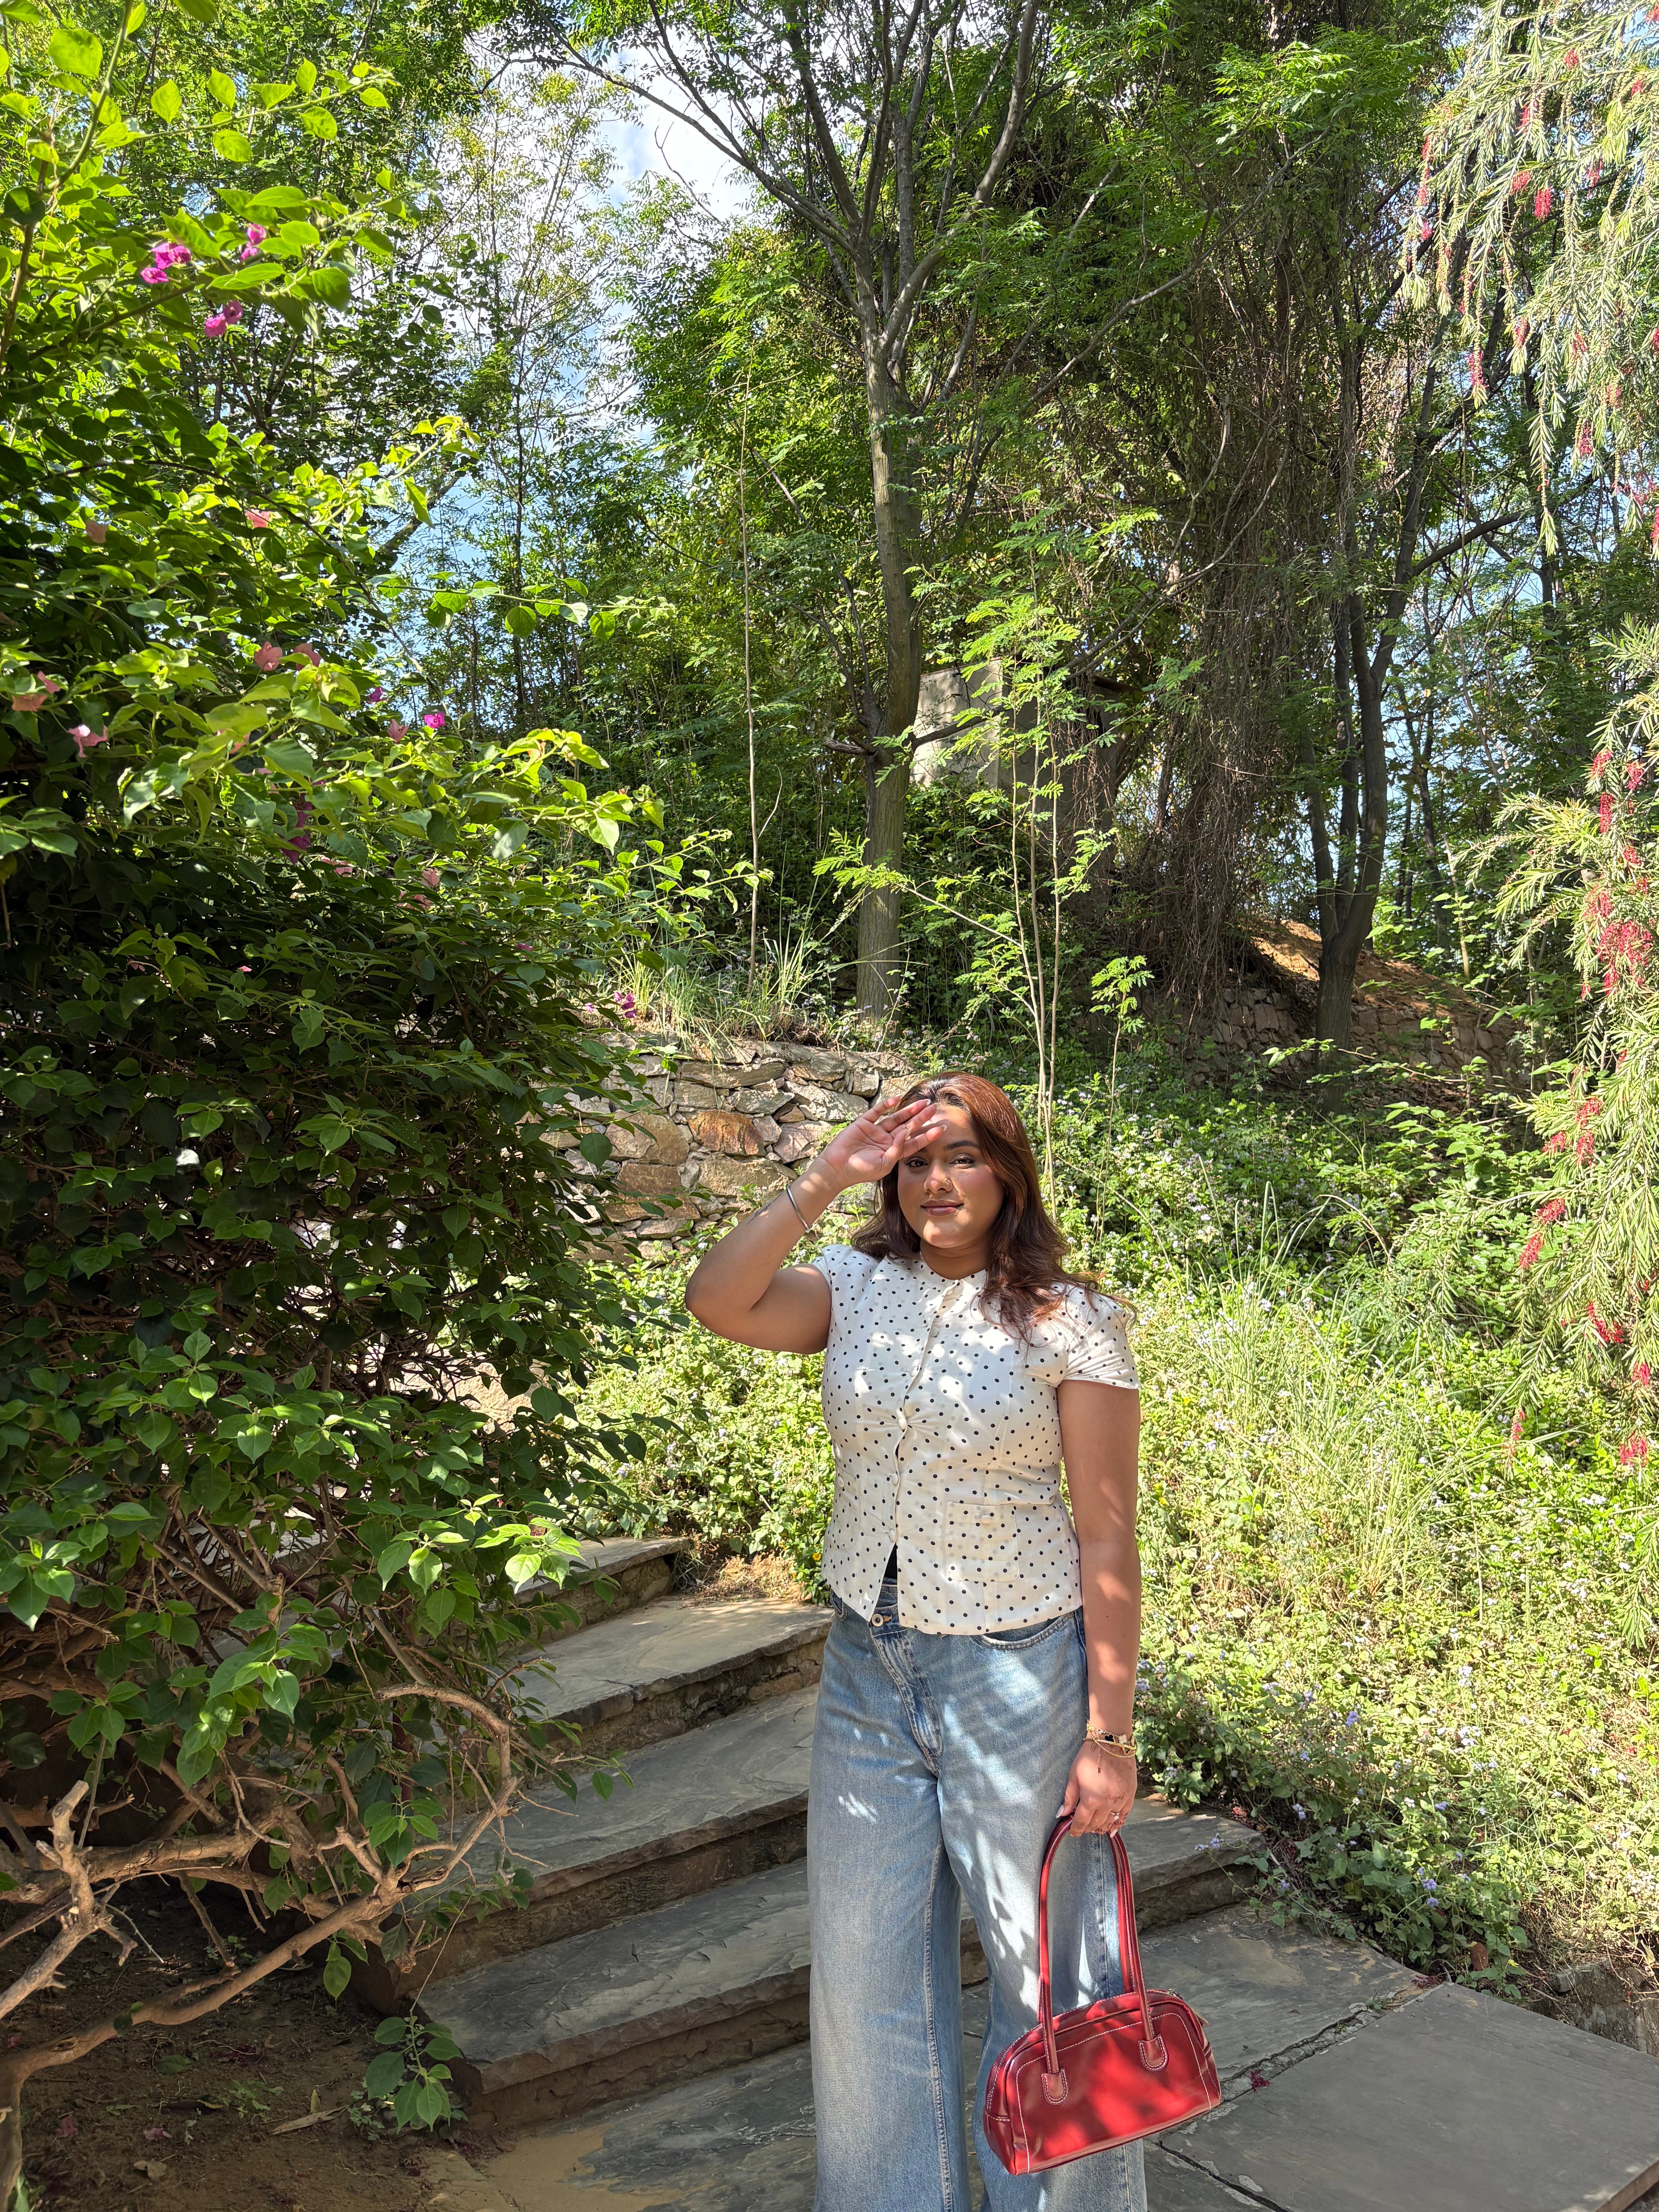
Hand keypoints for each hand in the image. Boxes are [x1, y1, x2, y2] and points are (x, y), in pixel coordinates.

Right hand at [812, 1096, 941, 1191]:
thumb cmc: (861, 1171)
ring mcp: (875, 1131)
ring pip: (896, 1118)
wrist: (837, 1168)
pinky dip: (886, 1105)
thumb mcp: (885, 1164)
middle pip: (908, 1126)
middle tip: (934, 1108)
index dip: (928, 1135)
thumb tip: (907, 1131)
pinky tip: (897, 1099)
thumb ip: (898, 1148)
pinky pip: (877, 1112)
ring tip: (922, 1102)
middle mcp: (886, 1140)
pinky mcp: (863, 1123)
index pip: (914, 1142)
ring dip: (909, 1110)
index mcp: (893, 1152)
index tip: (941, 1128)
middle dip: (921, 1118)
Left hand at [1061, 1743, 1135, 1836]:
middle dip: (1087, 1828)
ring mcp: (1120, 1800)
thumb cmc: (1089, 1756)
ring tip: (1095, 1829)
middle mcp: (1107, 1804)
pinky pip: (1124, 1815)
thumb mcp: (1074, 1775)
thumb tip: (1061, 1813)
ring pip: (1110, 1822)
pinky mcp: (1130, 1795)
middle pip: (1095, 1823)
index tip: (1072, 1833)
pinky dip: (1118, 1824)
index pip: (1081, 1821)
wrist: (1111, 1742)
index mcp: (1091, 1799)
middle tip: (1082, 1828)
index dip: (1076, 1829)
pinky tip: (1113, 1829)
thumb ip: (1069, 1797)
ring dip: (1101, 1828)